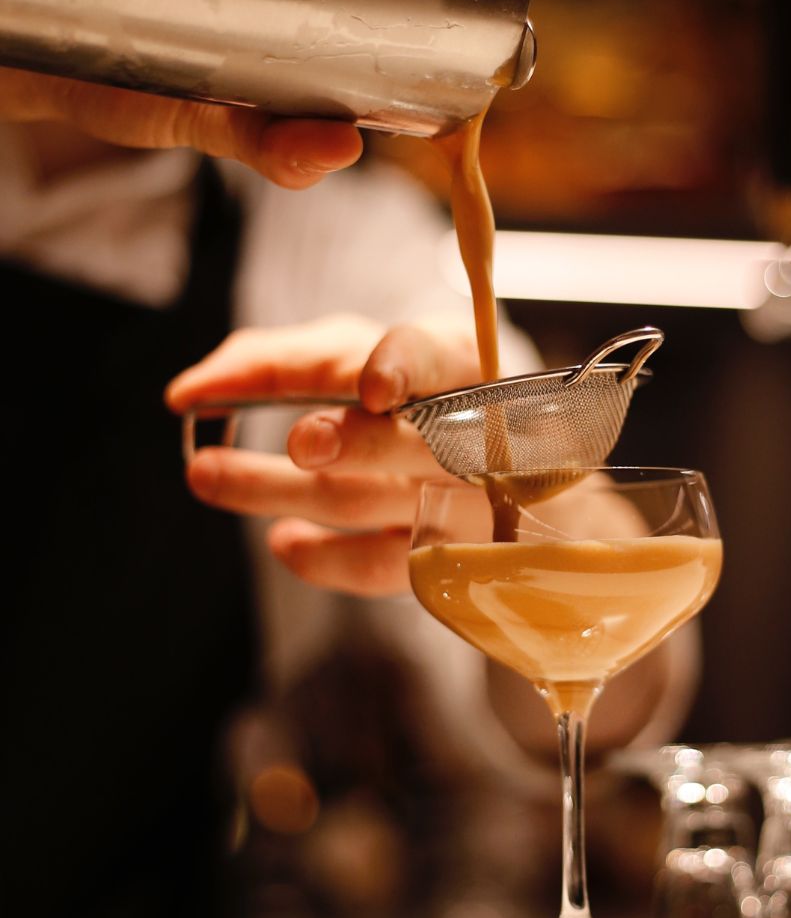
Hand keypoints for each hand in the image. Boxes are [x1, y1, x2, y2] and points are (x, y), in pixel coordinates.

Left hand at [166, 314, 480, 594]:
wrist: (475, 455)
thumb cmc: (400, 387)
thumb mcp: (347, 350)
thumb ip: (270, 361)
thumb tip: (188, 392)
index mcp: (456, 360)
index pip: (434, 358)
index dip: (406, 371)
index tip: (372, 386)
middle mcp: (474, 434)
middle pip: (416, 441)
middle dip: (355, 443)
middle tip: (297, 442)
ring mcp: (465, 504)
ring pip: (374, 500)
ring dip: (280, 490)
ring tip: (206, 474)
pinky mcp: (440, 559)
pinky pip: (381, 568)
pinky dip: (323, 559)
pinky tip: (280, 538)